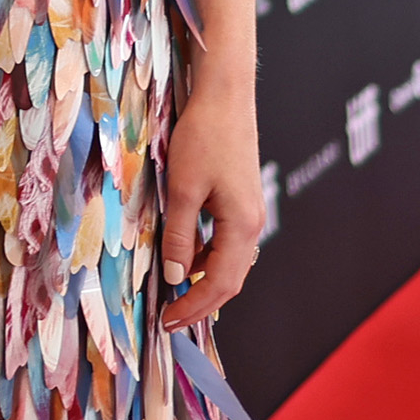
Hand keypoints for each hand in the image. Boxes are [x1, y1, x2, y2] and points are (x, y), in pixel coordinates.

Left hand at [160, 81, 265, 331]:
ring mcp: (249, 211)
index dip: (193, 307)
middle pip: (229, 279)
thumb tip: (175, 278)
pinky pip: (225, 241)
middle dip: (199, 301)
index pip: (220, 285)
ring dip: (202, 280)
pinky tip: (185, 255)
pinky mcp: (240, 199)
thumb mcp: (182, 188)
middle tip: (169, 318)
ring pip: (228, 261)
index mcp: (242, 226)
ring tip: (173, 294)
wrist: (225, 95)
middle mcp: (252, 224)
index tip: (167, 324)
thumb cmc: (203, 137)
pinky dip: (206, 256)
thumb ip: (180, 235)